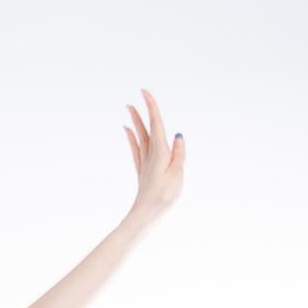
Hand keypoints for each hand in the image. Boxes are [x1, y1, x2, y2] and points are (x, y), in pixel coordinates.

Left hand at [123, 87, 184, 226]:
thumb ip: (178, 154)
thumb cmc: (164, 196)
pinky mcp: (142, 171)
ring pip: (139, 137)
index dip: (151, 107)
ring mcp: (145, 163)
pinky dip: (132, 138)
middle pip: (145, 129)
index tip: (145, 92)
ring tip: (130, 110)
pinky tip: (128, 132)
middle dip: (141, 113)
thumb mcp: (177, 174)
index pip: (156, 124)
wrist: (146, 214)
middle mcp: (150, 155)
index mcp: (160, 152)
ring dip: (135, 122)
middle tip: (136, 98)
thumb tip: (178, 136)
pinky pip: (136, 149)